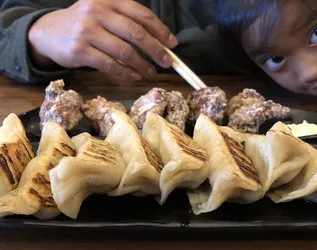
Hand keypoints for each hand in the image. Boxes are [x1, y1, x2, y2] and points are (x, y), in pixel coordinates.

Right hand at [28, 0, 177, 80]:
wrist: (49, 32)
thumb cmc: (83, 24)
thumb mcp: (102, 13)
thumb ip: (124, 21)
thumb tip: (156, 43)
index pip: (141, 14)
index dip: (160, 30)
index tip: (172, 44)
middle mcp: (98, 11)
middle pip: (136, 33)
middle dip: (156, 50)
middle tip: (167, 63)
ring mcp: (88, 31)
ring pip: (124, 52)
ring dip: (142, 65)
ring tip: (151, 73)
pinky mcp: (80, 50)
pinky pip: (110, 65)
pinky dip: (125, 73)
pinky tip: (134, 77)